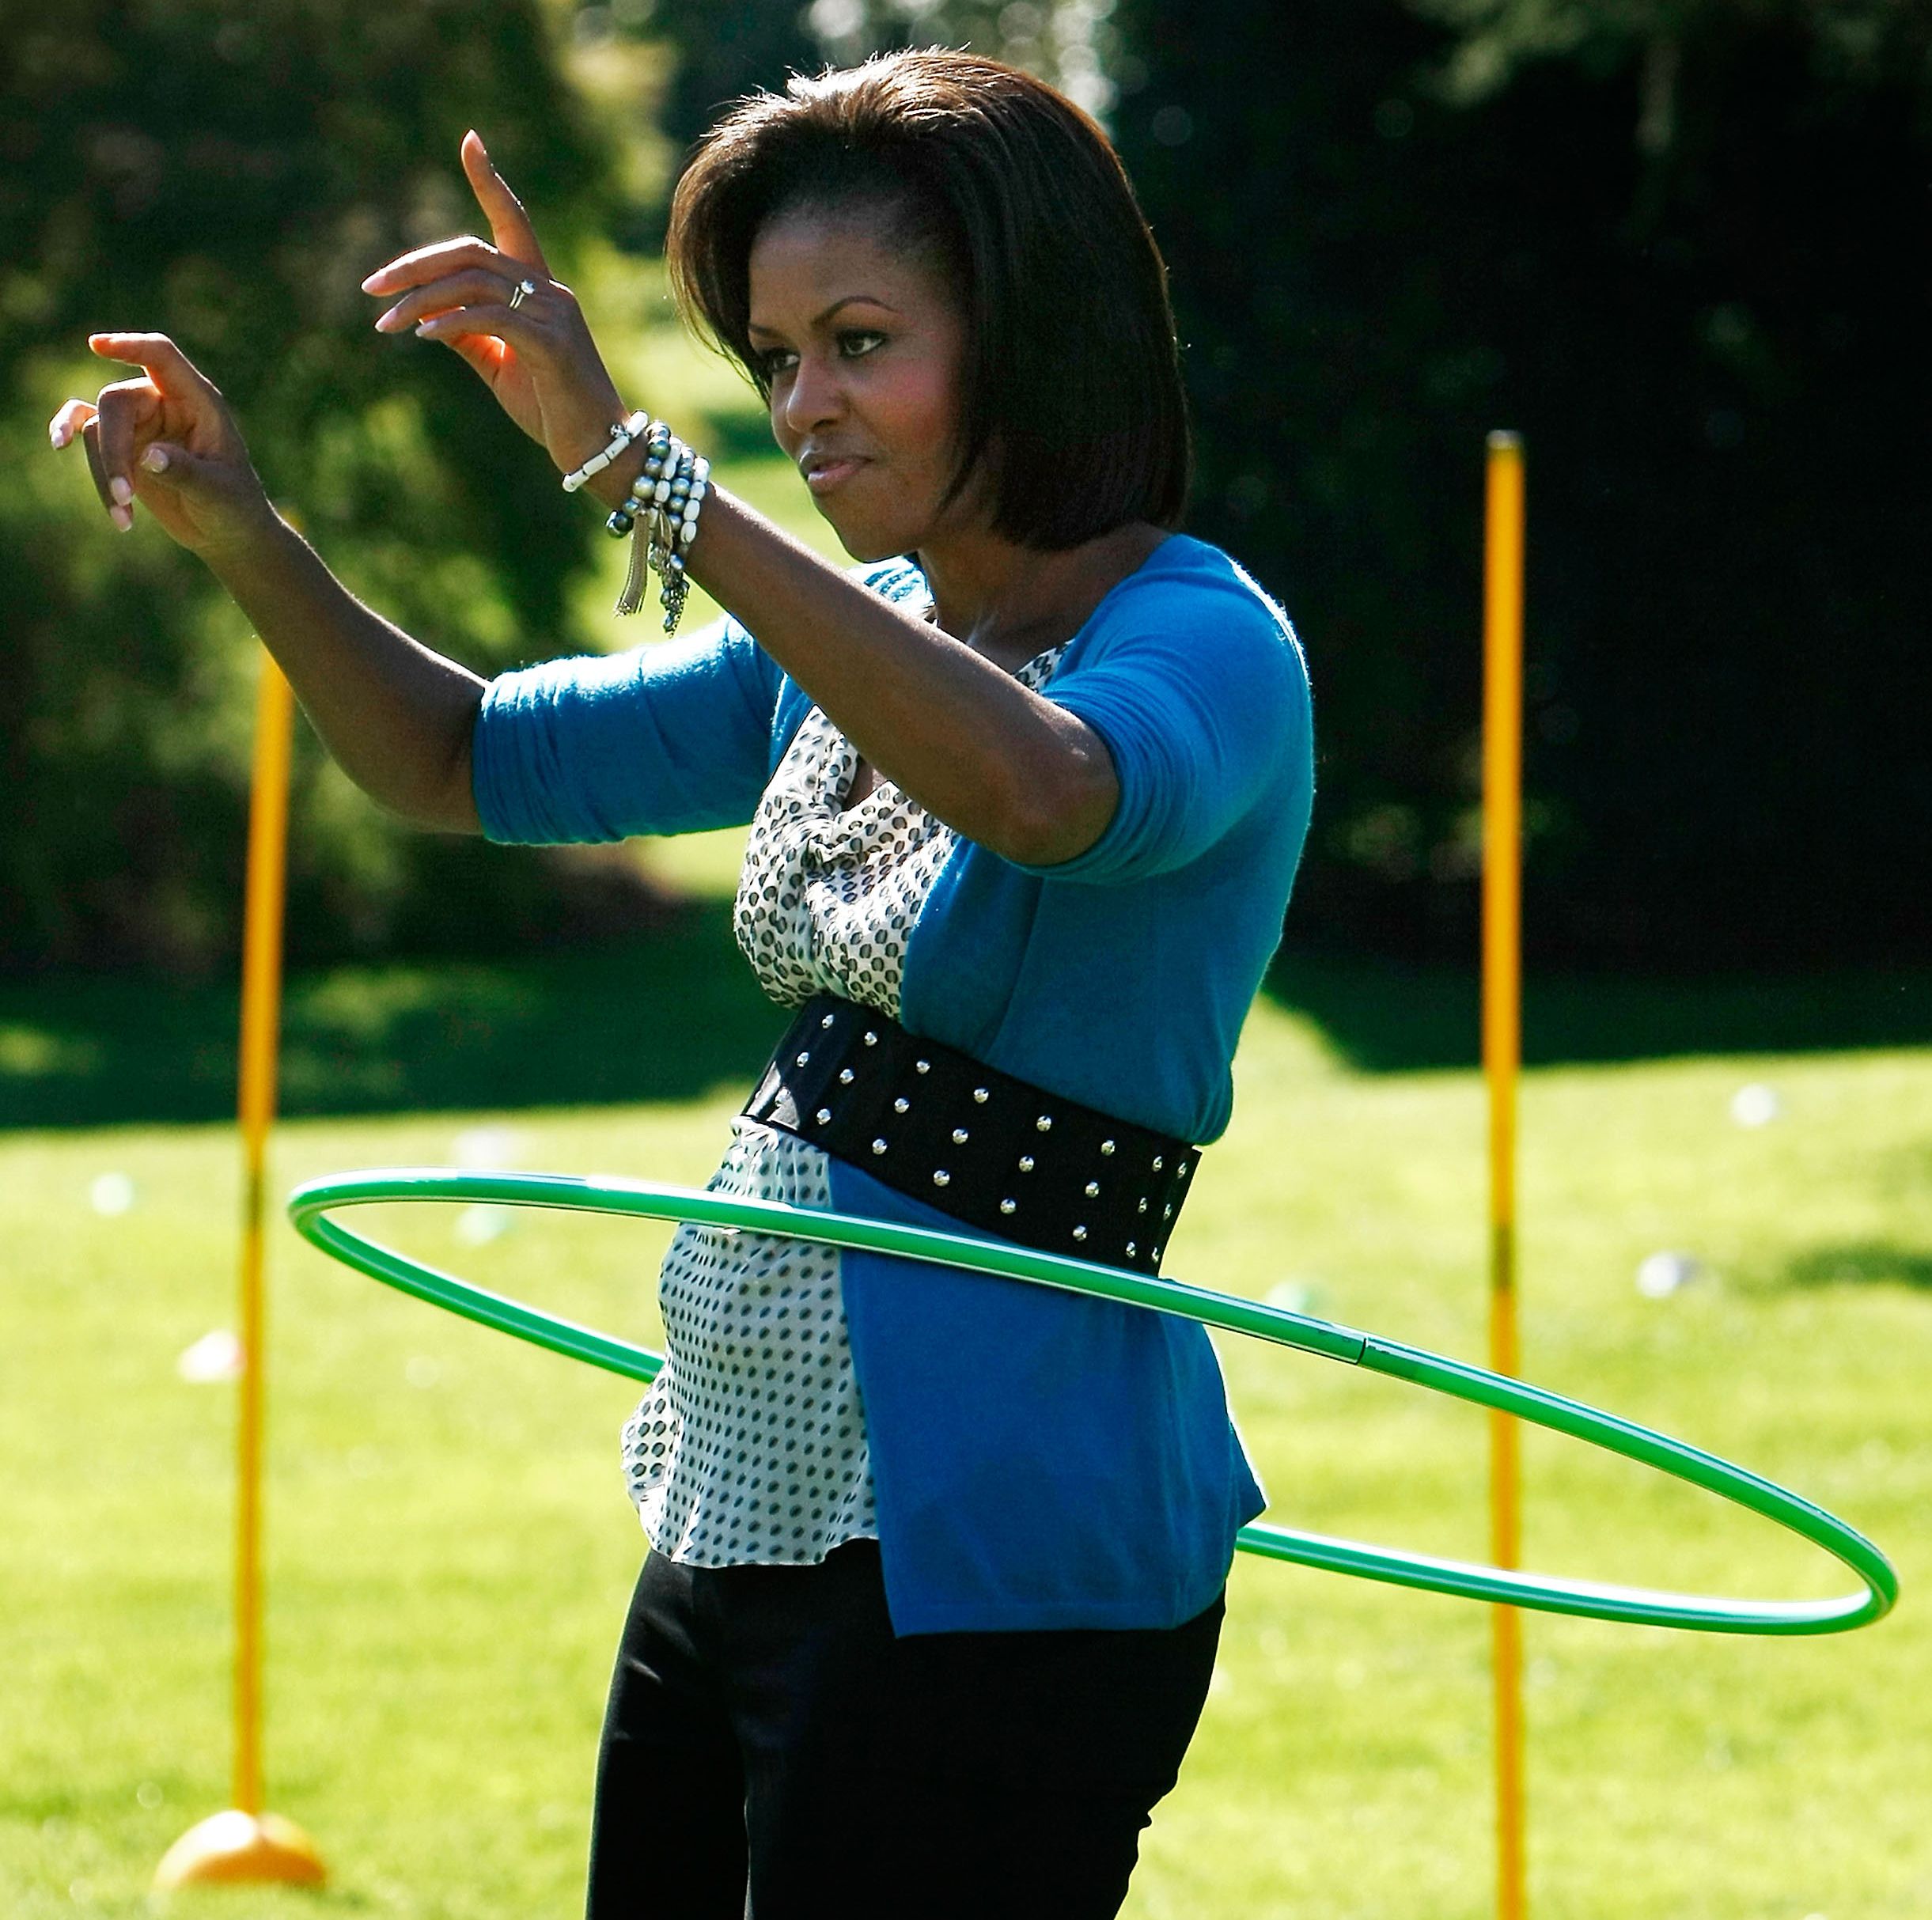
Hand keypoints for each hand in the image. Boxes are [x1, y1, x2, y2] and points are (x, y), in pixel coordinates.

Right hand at [49, 333, 276, 558]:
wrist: (227, 532)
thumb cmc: (234, 507)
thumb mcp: (217, 493)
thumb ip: (185, 472)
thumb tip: (148, 456)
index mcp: (198, 402)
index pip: (161, 357)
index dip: (131, 347)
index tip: (97, 346)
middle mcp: (165, 403)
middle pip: (116, 403)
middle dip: (113, 450)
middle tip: (125, 495)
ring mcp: (141, 421)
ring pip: (97, 427)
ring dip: (104, 472)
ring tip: (123, 520)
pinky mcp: (124, 443)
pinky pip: (85, 428)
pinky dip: (72, 438)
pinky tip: (59, 443)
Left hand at [361, 131, 629, 476]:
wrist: (597, 449)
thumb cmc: (551, 410)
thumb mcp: (499, 366)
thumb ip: (468, 335)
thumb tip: (426, 317)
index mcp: (540, 289)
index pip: (513, 221)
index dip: (490, 181)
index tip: (470, 141)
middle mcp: (549, 289)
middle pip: (471, 251)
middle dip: (415, 265)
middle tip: (372, 287)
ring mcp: (553, 313)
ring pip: (472, 283)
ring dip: (419, 300)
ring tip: (385, 323)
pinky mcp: (550, 343)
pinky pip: (488, 318)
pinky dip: (449, 322)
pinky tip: (420, 336)